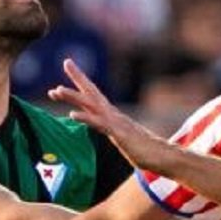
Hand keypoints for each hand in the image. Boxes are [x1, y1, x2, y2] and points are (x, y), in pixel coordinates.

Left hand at [49, 59, 170, 170]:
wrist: (163, 157)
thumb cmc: (145, 151)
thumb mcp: (124, 140)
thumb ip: (115, 132)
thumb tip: (110, 130)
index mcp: (112, 115)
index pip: (94, 94)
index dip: (82, 80)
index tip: (70, 65)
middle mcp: (113, 114)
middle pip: (93, 92)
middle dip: (78, 77)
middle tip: (67, 62)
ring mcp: (116, 122)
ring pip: (92, 105)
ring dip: (74, 97)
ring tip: (56, 90)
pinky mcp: (119, 134)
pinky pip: (99, 124)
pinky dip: (86, 117)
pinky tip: (72, 114)